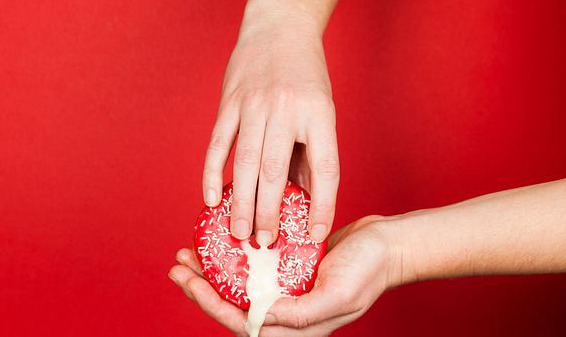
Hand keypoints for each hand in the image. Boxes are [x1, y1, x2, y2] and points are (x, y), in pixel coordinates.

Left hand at [168, 215, 401, 335]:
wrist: (388, 245)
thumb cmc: (369, 270)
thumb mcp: (338, 295)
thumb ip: (300, 313)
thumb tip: (258, 316)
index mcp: (295, 326)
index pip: (242, 322)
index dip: (211, 304)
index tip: (189, 281)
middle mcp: (286, 311)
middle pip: (233, 304)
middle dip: (202, 286)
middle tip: (177, 264)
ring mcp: (287, 289)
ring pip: (240, 284)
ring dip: (213, 270)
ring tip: (190, 252)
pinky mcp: (290, 268)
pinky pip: (255, 265)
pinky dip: (235, 255)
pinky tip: (221, 239)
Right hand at [202, 0, 338, 243]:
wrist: (280, 30)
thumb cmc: (306, 77)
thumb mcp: (322, 112)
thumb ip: (311, 154)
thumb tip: (305, 201)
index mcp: (319, 115)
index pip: (325, 169)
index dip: (322, 206)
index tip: (314, 235)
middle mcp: (286, 110)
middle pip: (276, 173)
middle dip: (269, 213)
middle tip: (264, 244)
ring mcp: (254, 105)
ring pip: (245, 163)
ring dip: (241, 203)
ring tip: (239, 233)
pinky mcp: (229, 102)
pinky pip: (218, 144)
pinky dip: (212, 174)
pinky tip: (211, 199)